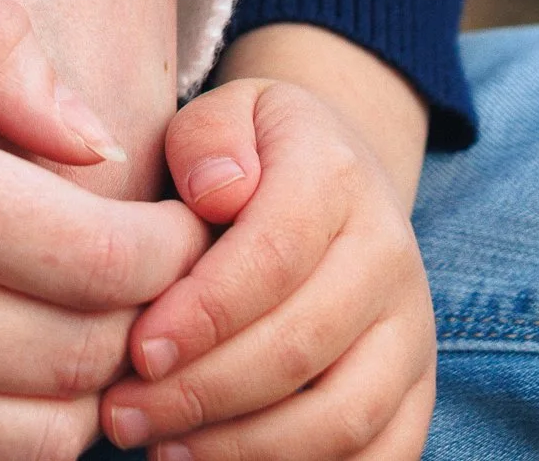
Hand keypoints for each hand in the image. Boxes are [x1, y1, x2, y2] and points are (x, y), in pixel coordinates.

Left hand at [101, 43, 433, 460]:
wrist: (335, 172)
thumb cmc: (250, 151)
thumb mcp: (223, 113)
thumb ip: (208, 140)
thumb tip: (215, 192)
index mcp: (336, 177)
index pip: (273, 258)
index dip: (203, 315)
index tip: (137, 352)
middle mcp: (390, 256)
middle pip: (300, 349)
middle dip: (202, 394)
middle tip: (123, 417)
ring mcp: (411, 331)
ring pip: (342, 418)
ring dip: (246, 449)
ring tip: (163, 452)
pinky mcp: (415, 390)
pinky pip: (379, 458)